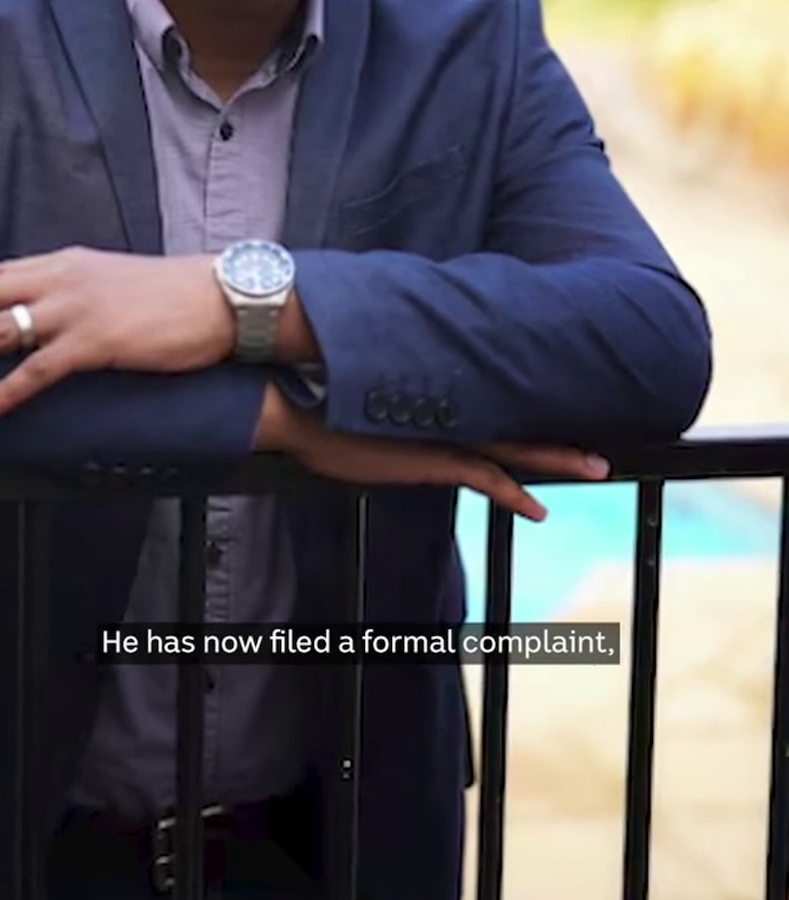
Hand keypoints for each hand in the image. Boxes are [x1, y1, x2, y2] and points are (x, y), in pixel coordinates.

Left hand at [0, 247, 236, 420]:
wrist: (220, 296)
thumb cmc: (171, 294)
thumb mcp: (109, 280)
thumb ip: (70, 290)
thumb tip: (41, 310)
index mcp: (61, 263)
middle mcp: (60, 279)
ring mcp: (76, 309)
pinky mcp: (96, 341)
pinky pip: (39, 370)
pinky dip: (7, 392)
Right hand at [256, 387, 608, 519]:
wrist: (298, 406)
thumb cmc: (324, 400)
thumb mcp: (370, 392)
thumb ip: (398, 393)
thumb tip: (402, 390)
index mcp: (441, 394)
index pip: (497, 398)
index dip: (531, 406)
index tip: (560, 404)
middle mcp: (450, 411)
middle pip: (521, 419)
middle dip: (563, 433)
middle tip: (601, 442)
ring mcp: (443, 434)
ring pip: (516, 445)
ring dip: (557, 458)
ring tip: (595, 466)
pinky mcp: (431, 459)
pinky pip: (485, 478)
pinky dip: (513, 493)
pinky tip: (536, 509)